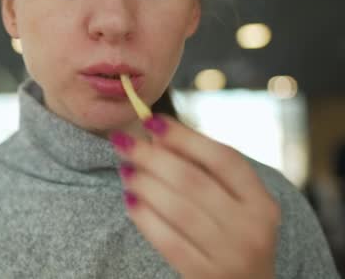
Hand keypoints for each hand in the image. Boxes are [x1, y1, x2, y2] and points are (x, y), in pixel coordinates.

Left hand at [110, 114, 280, 278]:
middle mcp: (252, 227)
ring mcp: (230, 255)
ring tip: (124, 169)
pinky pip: (168, 240)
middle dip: (152, 156)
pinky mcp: (204, 276)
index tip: (152, 121)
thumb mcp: (234, 205)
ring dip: (144, 183)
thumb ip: (204, 171)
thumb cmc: (233, 237)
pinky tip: (129, 201)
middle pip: (193, 180)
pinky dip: (145, 218)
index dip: (185, 137)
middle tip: (122, 141)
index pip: (223, 158)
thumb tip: (158, 136)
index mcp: (261, 202)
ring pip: (177, 208)